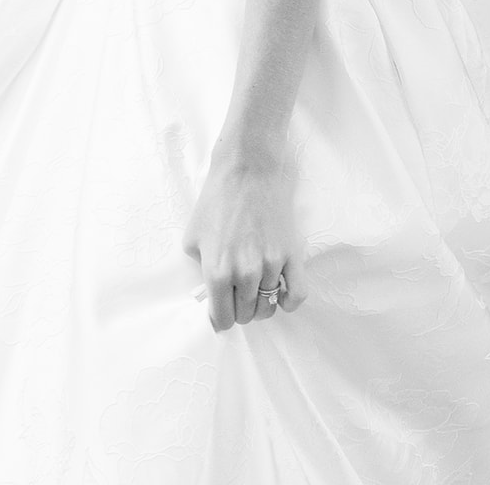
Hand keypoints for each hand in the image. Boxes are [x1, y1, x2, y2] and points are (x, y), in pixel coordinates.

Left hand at [182, 147, 307, 332]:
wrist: (247, 170)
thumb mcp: (192, 237)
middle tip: (237, 293)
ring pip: (269, 307)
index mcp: (216, 272)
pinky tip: (281, 293)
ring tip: (256, 287)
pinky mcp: (292, 255)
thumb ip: (200, 269)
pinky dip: (289, 302)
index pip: (222, 320)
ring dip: (261, 303)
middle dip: (240, 309)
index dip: (221, 318)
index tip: (223, 309)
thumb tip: (210, 291)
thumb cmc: (216, 200)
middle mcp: (244, 274)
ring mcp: (270, 266)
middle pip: (246, 316)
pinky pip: (297, 295)